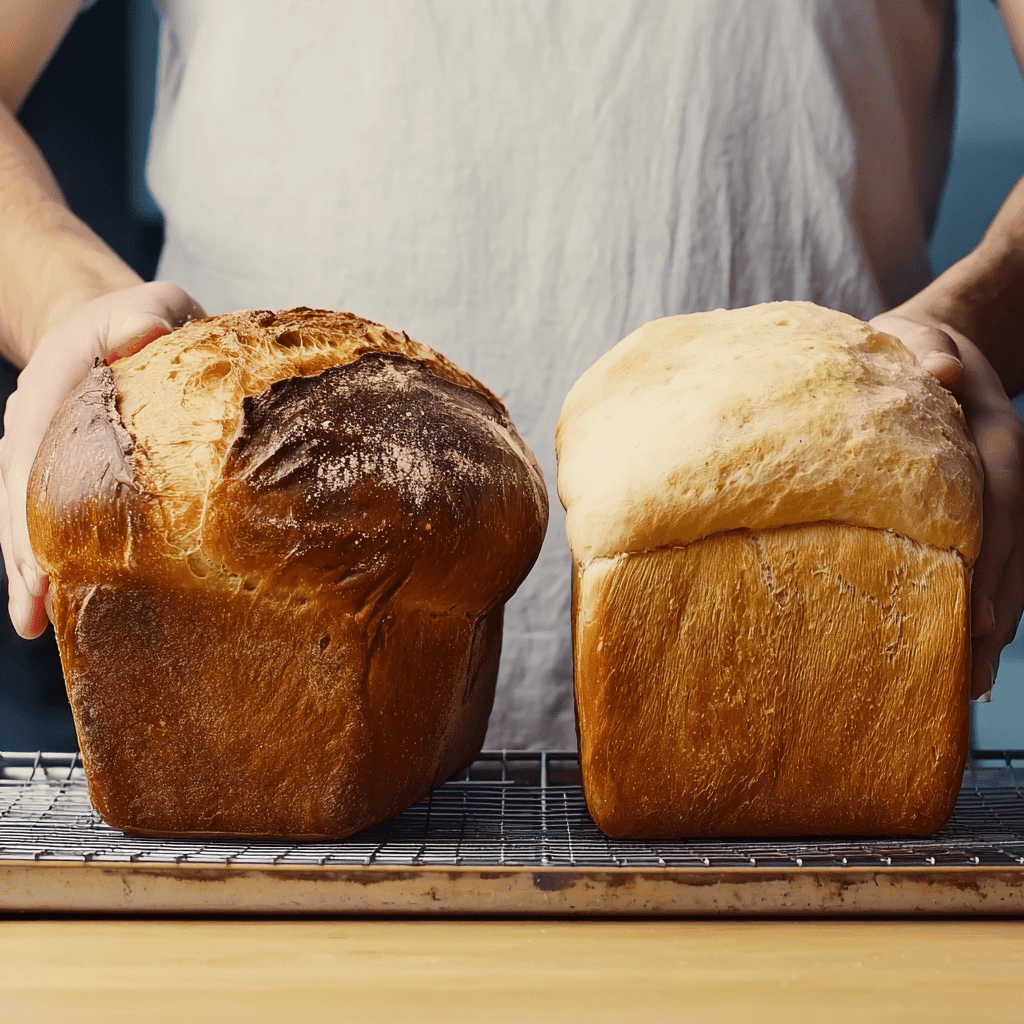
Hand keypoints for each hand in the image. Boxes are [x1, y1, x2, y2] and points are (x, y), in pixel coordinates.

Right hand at [0, 281, 205, 637]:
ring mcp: (42, 446)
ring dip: (28, 567)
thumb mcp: (155, 303)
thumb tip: (147, 334)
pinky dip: (46, 557)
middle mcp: (38, 418)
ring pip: (25, 512)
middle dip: (24, 552)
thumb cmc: (148, 318)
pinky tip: (50, 603)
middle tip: (34, 611)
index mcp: (57, 381)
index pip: (36, 446)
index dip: (34, 505)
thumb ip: (150, 315)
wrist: (121, 321)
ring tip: (34, 623)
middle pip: (21, 492)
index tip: (41, 559)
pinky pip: (45, 515)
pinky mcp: (57, 467)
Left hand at [869, 309, 1023, 700]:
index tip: (972, 611)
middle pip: (1008, 550)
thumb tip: (940, 372)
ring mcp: (996, 497)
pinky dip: (982, 606)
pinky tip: (967, 655)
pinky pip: (988, 564)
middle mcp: (1003, 472)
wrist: (930, 345)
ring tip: (972, 687)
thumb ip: (922, 353)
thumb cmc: (902, 348)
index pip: (997, 499)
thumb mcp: (910, 339)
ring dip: (991, 624)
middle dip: (992, 611)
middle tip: (971, 676)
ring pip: (1005, 567)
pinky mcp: (979, 513)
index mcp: (991, 433)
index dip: (988, 555)